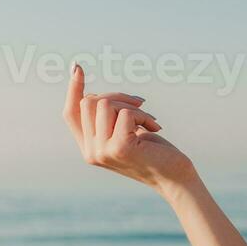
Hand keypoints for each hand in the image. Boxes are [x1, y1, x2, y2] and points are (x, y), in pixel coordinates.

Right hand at [64, 63, 195, 191]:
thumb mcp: (126, 132)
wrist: (176, 178)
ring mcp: (102, 151)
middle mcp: (91, 152)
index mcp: (89, 148)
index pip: (70, 114)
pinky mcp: (119, 148)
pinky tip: (155, 127)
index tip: (78, 67)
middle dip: (117, 96)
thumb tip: (96, 95)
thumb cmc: (155, 153)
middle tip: (140, 105)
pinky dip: (143, 115)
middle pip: (89, 102)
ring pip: (105, 103)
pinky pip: (126, 113)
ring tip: (148, 120)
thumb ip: (108, 120)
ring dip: (132, 106)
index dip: (73, 90)